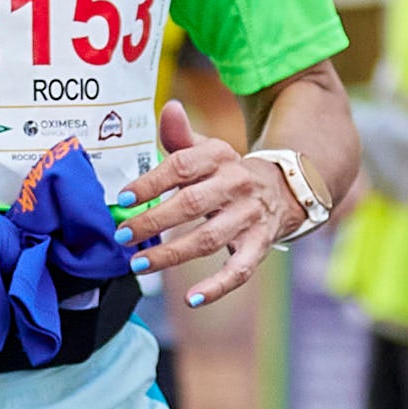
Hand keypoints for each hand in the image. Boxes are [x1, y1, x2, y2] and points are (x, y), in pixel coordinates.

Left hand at [117, 103, 294, 310]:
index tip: (122, 197)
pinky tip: (193, 300)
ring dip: (172, 254)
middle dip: (154, 220)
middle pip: (192, 204)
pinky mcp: (260, 245)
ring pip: (209, 239)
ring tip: (139, 264)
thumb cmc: (227, 173)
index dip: (151, 181)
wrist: (285, 188)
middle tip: (122, 234)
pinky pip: (240, 270)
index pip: (182, 165)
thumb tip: (169, 109)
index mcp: (220, 157)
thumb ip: (181, 137)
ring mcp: (250, 217)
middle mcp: (237, 185)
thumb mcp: (208, 150)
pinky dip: (218, 287)